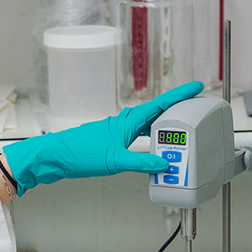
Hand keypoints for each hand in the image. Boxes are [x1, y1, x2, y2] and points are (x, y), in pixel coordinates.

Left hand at [1, 81, 203, 194]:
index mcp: (128, 121)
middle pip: (157, 114)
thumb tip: (164, 164)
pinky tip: (151, 152)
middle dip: (176, 114)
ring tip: (178, 138)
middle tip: (194, 116)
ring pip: (147, 127)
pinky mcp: (110, 141)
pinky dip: (148, 142)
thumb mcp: (115, 161)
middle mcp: (124, 122)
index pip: (161, 104)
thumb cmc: (79, 154)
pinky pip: (137, 138)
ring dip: (162, 131)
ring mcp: (117, 131)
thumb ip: (141, 163)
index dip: (181, 95)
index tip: (197, 87)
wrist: (53, 157)